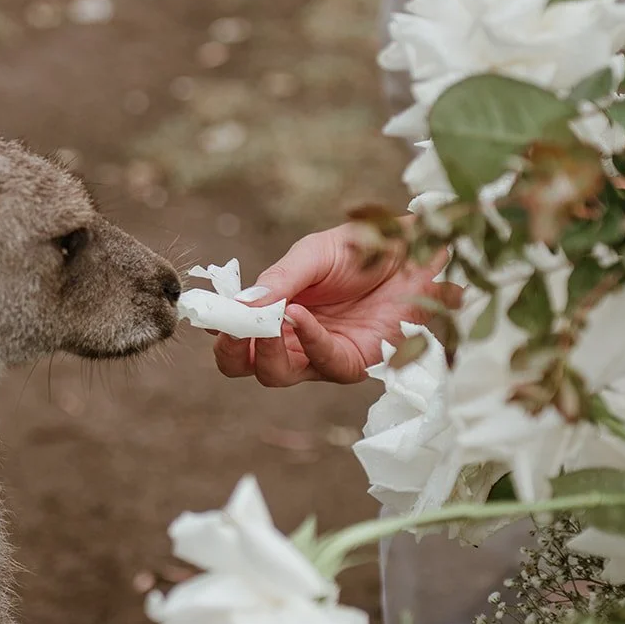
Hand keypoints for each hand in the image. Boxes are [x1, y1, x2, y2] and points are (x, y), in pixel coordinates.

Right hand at [213, 222, 448, 386]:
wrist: (414, 249)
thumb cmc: (363, 249)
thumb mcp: (311, 255)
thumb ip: (277, 281)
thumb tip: (238, 305)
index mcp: (276, 313)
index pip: (234, 336)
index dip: (218, 332)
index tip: (210, 315)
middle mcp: (293, 340)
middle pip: (247, 367)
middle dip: (232, 352)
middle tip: (229, 330)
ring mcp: (321, 355)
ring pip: (277, 375)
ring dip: (263, 351)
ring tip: (264, 322)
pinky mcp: (354, 362)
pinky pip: (323, 363)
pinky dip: (306, 341)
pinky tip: (298, 316)